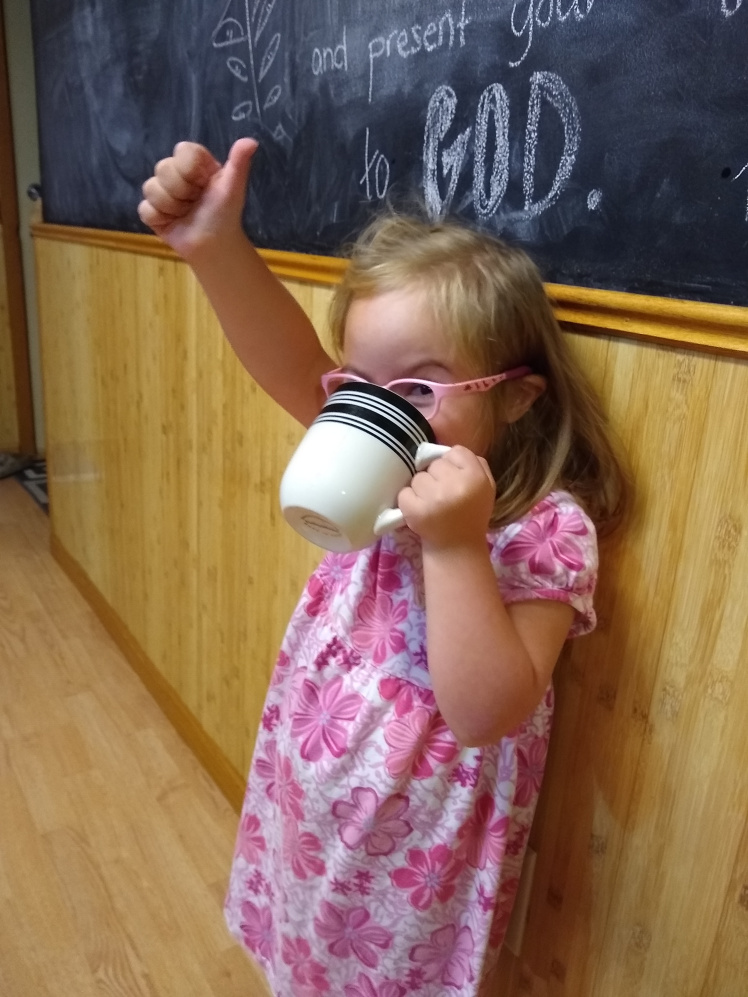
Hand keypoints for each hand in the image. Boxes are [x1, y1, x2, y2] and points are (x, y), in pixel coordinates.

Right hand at [137, 138, 257, 259]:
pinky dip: (160, 218)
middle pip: (163, 168)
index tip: (204, 183)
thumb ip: (239, 162)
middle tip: (195, 202)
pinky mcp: (151, 211)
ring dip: (172, 206)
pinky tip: (173, 222)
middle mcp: (175, 172)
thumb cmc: (225, 214)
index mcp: (194, 162)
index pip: (182, 150)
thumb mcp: (233, 187)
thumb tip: (251, 141)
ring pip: (152, 188)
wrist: (215, 245)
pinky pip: (145, 208)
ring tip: (185, 213)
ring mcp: (161, 191)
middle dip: (183, 191)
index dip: (191, 170)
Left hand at [397, 445, 495, 549]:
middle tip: (443, 495)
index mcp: (476, 477)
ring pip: (418, 477)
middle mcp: (456, 485)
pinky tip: (421, 511)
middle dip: (437, 476)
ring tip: (432, 504)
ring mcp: (434, 498)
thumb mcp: (486, 488)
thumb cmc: (471, 515)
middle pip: (435, 463)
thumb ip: (475, 464)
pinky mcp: (415, 510)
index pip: (456, 451)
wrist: (457, 548)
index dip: (453, 464)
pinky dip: (409, 501)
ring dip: (422, 489)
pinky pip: (404, 492)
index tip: (454, 479)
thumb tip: (450, 451)